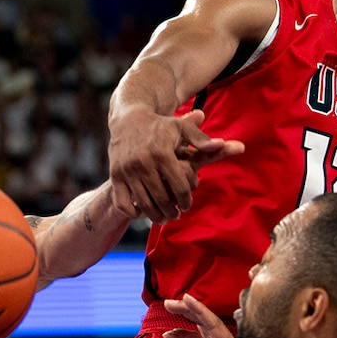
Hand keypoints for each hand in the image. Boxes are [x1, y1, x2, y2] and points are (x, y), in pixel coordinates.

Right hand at [109, 108, 241, 222]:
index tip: (187, 205)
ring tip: (163, 218)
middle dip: (171, 211)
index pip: (179, 187)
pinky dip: (133, 212)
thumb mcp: (182, 128)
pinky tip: (142, 212)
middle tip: (176, 215)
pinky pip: (123, 203)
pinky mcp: (115, 175)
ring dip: (155, 215)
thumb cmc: (160, 126)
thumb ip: (202, 139)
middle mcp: (143, 162)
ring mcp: (127, 170)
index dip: (185, 200)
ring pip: (143, 203)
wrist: (127, 119)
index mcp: (162, 152)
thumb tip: (221, 145)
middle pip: (162, 198)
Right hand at [162, 293, 251, 337]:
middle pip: (204, 322)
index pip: (214, 324)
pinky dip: (179, 335)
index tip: (187, 298)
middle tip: (170, 301)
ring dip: (183, 318)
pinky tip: (168, 334)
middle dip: (188, 309)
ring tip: (168, 308)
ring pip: (197, 328)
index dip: (200, 310)